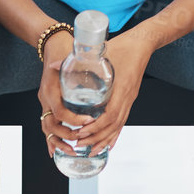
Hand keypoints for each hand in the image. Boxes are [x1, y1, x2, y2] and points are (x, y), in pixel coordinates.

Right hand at [36, 52, 95, 155]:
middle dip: (66, 136)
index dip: (74, 120)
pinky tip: (57, 150)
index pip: (60, 112)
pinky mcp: (47, 104)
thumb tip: (105, 69)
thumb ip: (87, 66)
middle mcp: (44, 98)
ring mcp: (44, 102)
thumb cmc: (64, 49)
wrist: (53, 43)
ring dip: (57, 142)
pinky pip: (48, 125)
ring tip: (71, 151)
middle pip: (50, 125)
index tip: (89, 122)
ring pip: (47, 128)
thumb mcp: (74, 57)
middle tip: (81, 142)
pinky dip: (51, 139)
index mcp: (50, 89)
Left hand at [64, 28, 151, 155]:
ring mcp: (130, 99)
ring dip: (105, 139)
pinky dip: (115, 134)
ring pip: (119, 126)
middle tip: (79, 144)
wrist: (142, 43)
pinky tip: (109, 143)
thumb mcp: (100, 51)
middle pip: (113, 125)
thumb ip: (76, 58)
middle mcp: (127, 97)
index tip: (81, 132)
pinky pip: (123, 121)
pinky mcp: (130, 98)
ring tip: (91, 150)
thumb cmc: (123, 46)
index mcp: (121, 88)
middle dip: (96, 138)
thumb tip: (52, 64)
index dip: (96, 127)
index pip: (110, 115)